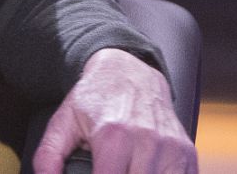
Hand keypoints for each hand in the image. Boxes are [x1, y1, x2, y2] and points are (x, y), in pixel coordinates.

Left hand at [32, 48, 197, 173]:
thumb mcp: (63, 121)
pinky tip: (142, 171)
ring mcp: (171, 150)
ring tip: (122, 170)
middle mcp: (147, 142)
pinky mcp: (187, 155)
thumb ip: (49, 155)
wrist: (129, 73)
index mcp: (113, 136)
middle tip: (107, 171)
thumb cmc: (95, 99)